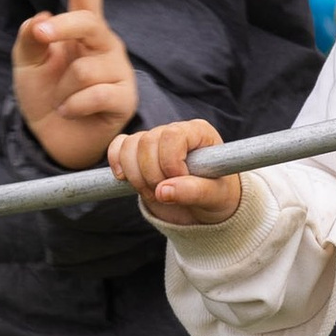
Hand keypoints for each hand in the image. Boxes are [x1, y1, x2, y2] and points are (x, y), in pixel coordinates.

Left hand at [12, 0, 139, 169]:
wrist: (55, 140)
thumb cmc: (45, 95)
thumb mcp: (26, 66)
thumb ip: (30, 39)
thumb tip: (42, 19)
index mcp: (82, 30)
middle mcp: (104, 44)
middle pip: (88, 22)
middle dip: (62, 29)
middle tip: (41, 40)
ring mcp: (118, 70)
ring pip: (84, 68)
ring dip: (62, 88)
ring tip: (62, 99)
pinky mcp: (124, 98)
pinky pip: (95, 94)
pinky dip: (73, 105)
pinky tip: (69, 111)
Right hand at [110, 115, 242, 224]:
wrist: (205, 205)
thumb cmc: (217, 196)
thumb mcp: (214, 196)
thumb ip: (192, 192)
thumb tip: (162, 191)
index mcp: (199, 133)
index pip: (172, 136)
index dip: (170, 162)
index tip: (180, 181)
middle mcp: (175, 130)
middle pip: (147, 142)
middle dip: (152, 175)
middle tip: (165, 195)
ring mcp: (155, 139)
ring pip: (130, 146)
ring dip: (136, 176)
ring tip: (153, 193)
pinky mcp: (138, 151)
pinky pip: (118, 146)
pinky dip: (118, 164)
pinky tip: (125, 179)